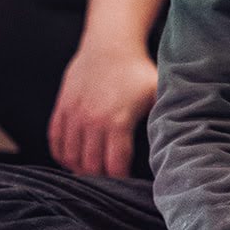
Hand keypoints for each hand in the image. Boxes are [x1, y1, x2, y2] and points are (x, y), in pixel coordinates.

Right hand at [49, 43, 157, 176]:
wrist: (110, 44)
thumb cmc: (138, 71)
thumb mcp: (158, 94)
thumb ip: (163, 120)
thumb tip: (175, 145)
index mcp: (117, 122)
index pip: (115, 166)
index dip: (121, 180)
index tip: (129, 185)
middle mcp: (91, 121)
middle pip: (90, 166)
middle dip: (100, 179)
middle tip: (111, 185)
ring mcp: (73, 115)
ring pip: (70, 156)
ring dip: (80, 169)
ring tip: (93, 175)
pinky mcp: (62, 108)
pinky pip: (55, 141)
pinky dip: (62, 155)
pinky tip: (73, 160)